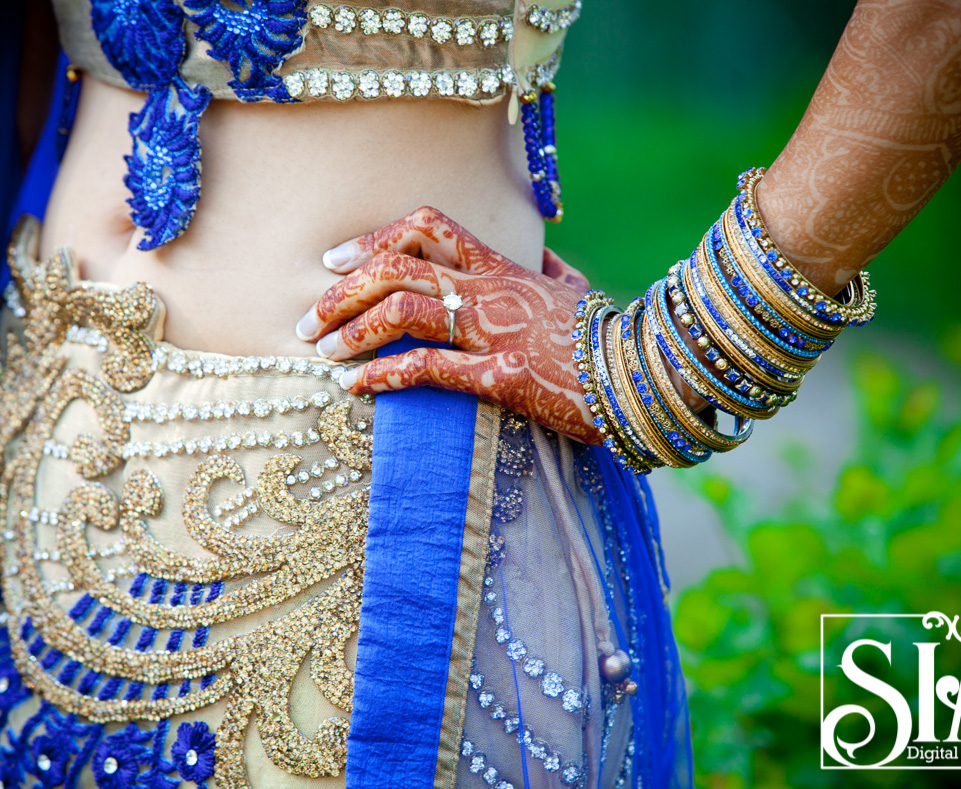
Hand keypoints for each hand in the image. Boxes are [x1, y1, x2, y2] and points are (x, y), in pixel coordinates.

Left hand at [295, 206, 601, 444]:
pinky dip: (385, 375)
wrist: (648, 374)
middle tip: (312, 316)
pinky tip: (357, 387)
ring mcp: (497, 331)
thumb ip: (554, 271)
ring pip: (405, 309)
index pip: (428, 228)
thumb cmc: (608, 337)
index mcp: (503, 268)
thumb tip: (550, 257)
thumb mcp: (580, 292)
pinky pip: (431, 368)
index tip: (337, 259)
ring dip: (353, 328)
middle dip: (344, 289)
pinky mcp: (504, 376)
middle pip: (399, 265)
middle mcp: (492, 290)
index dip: (374, 238)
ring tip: (324, 351)